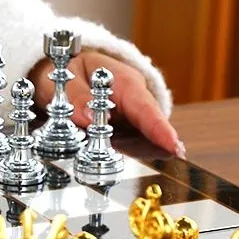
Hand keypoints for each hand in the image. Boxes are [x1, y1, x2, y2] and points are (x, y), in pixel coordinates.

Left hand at [28, 50, 184, 157]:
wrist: (65, 68)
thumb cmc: (70, 69)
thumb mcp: (67, 77)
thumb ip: (76, 96)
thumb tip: (87, 117)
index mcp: (124, 82)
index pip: (144, 107)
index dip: (158, 128)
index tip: (171, 145)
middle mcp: (133, 100)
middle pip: (149, 126)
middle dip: (159, 146)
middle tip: (172, 165)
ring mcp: (129, 116)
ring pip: (141, 138)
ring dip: (144, 154)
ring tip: (157, 170)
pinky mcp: (123, 128)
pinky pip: (128, 143)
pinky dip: (130, 155)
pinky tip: (133, 168)